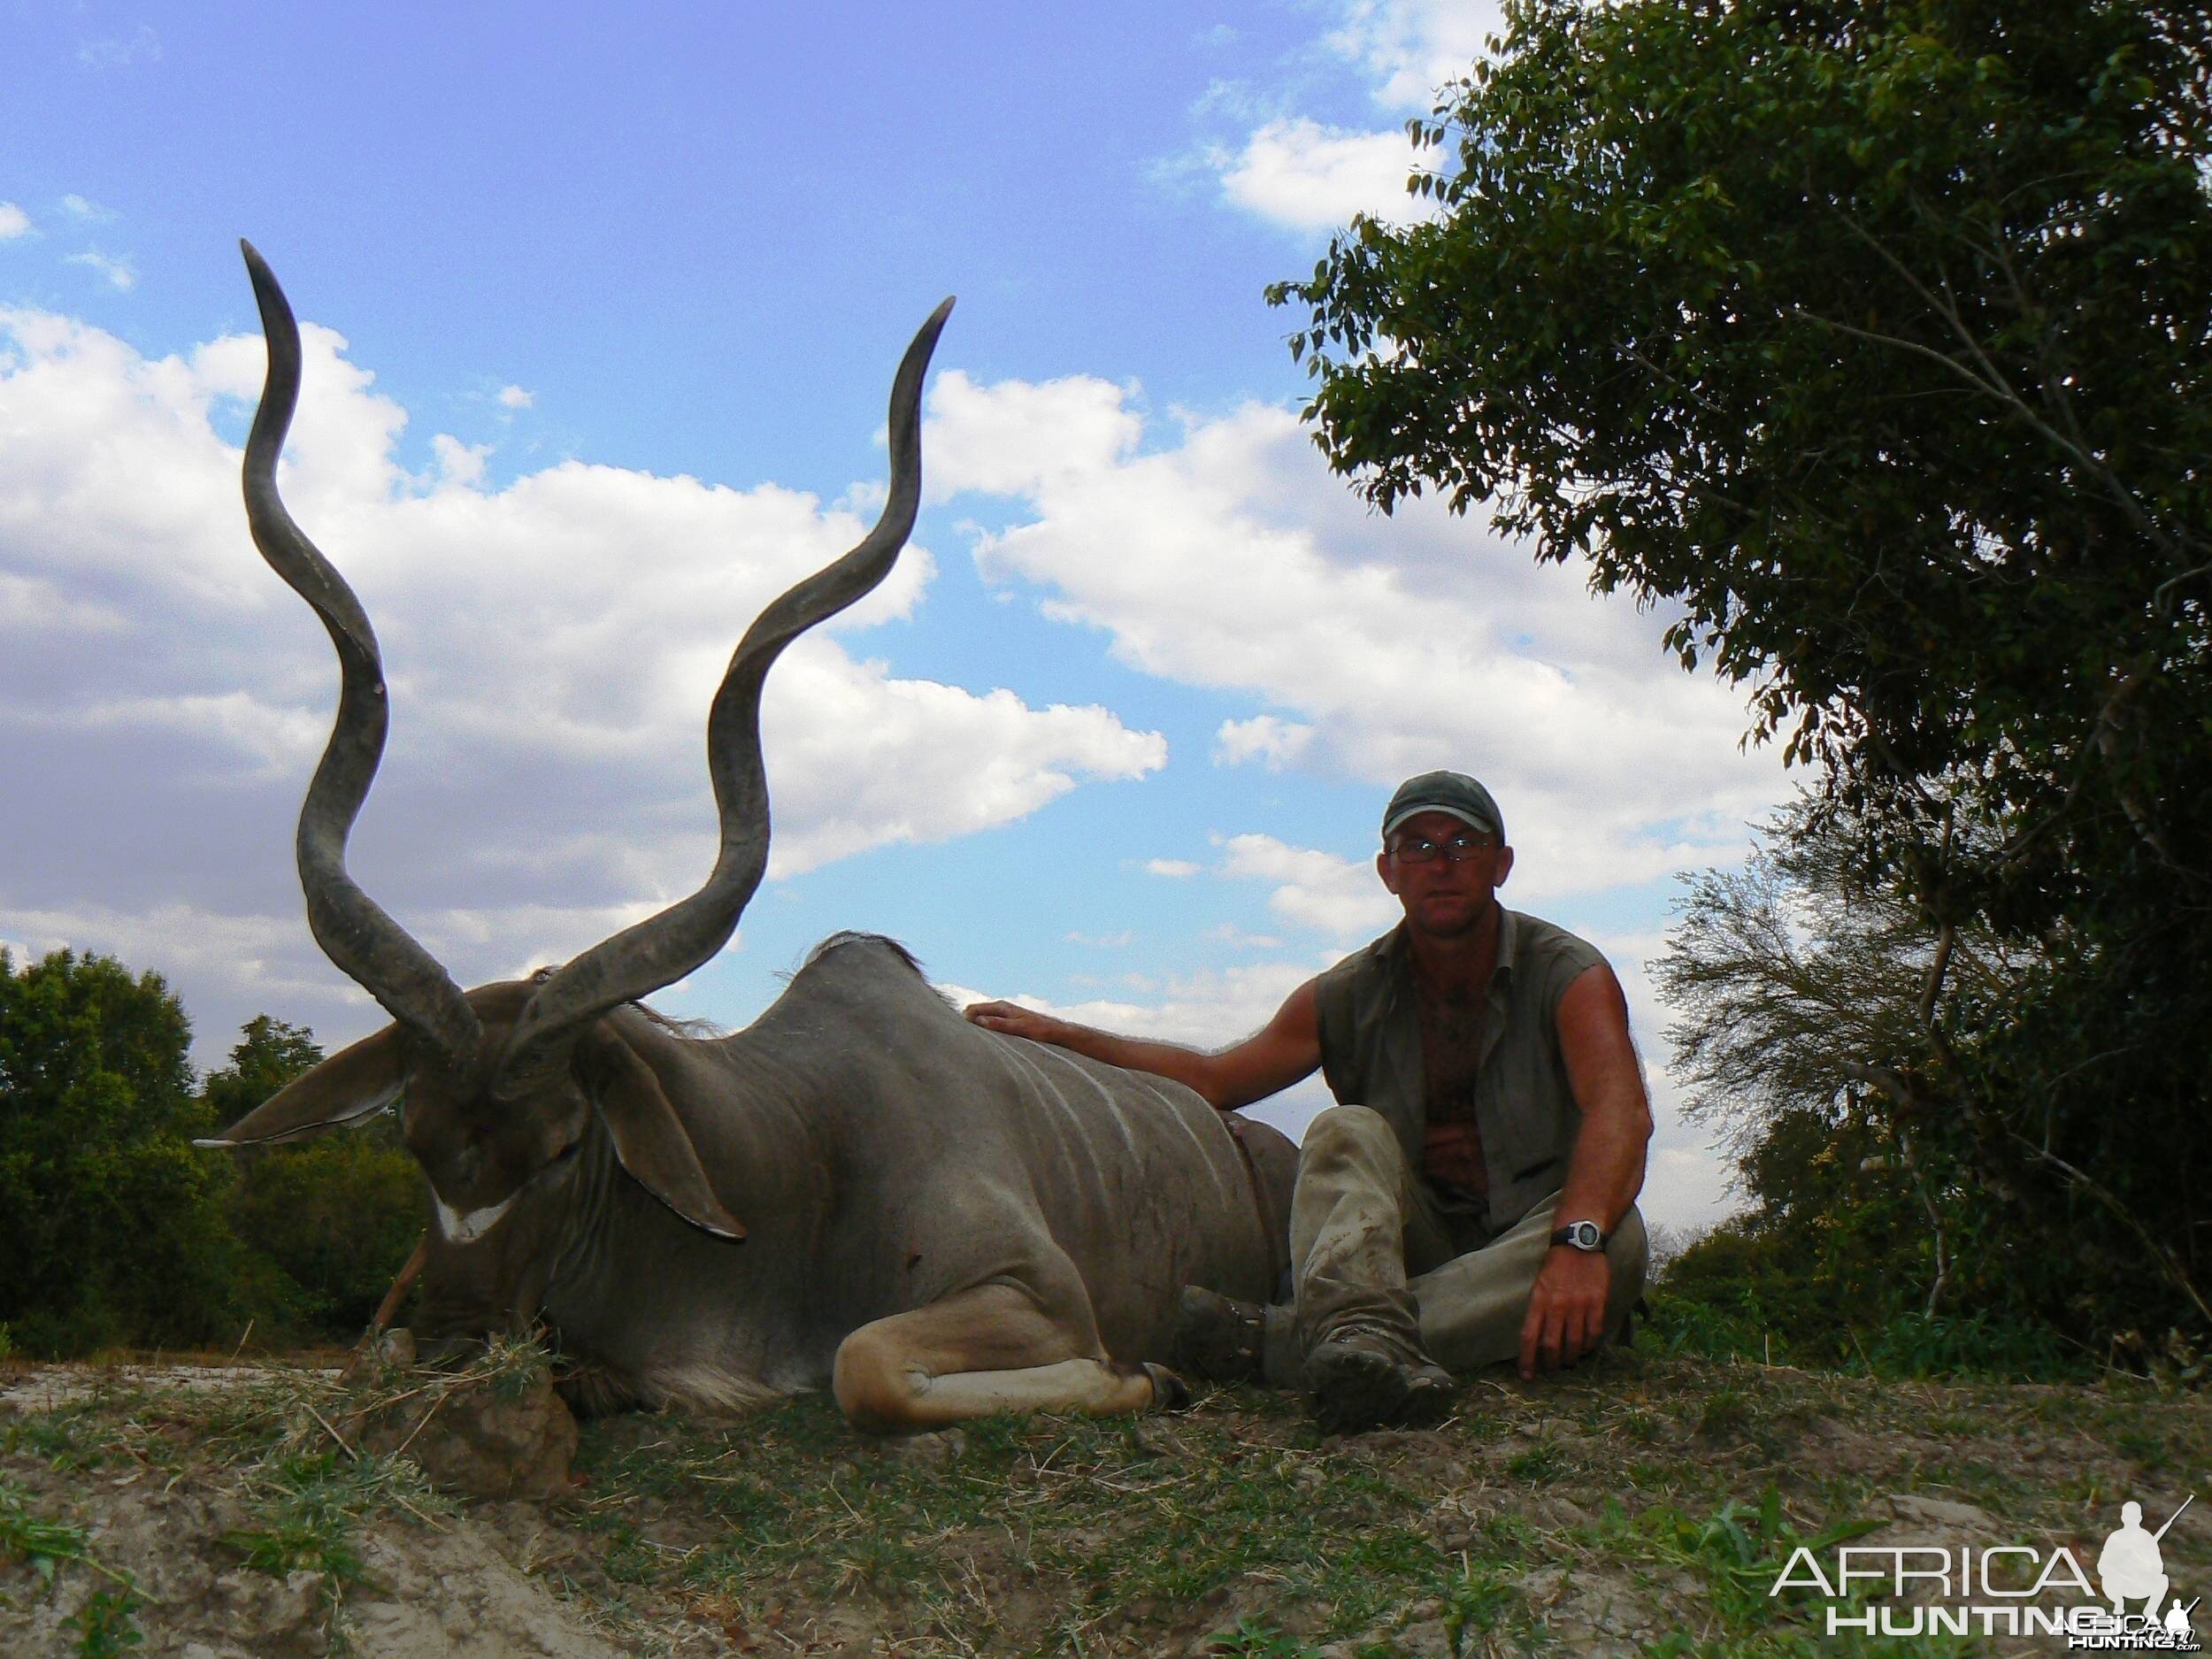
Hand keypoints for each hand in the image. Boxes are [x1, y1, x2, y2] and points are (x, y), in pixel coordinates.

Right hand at [963, 999, 1064, 1042]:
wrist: (1056, 1032)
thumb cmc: (1040, 1030)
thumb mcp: (1019, 1028)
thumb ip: (999, 1024)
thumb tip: (977, 1020)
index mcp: (1001, 1007)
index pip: (972, 1010)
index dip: (964, 1020)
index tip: (958, 1034)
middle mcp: (1000, 1008)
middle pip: (974, 1013)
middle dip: (967, 1023)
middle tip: (961, 1039)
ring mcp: (1003, 1015)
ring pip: (981, 1019)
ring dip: (975, 1028)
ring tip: (969, 1042)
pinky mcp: (1006, 1023)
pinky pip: (988, 1025)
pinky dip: (983, 1031)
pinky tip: (983, 1042)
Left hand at [1518, 1245, 1610, 1379]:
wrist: (1578, 1242)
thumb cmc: (1556, 1265)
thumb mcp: (1538, 1285)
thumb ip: (1538, 1310)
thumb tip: (1537, 1338)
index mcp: (1538, 1301)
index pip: (1529, 1337)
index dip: (1527, 1360)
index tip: (1527, 1376)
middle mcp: (1557, 1305)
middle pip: (1552, 1346)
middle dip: (1551, 1364)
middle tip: (1552, 1370)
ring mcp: (1578, 1304)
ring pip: (1574, 1343)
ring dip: (1571, 1357)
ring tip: (1569, 1361)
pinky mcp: (1597, 1302)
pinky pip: (1594, 1332)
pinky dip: (1590, 1344)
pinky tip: (1586, 1347)